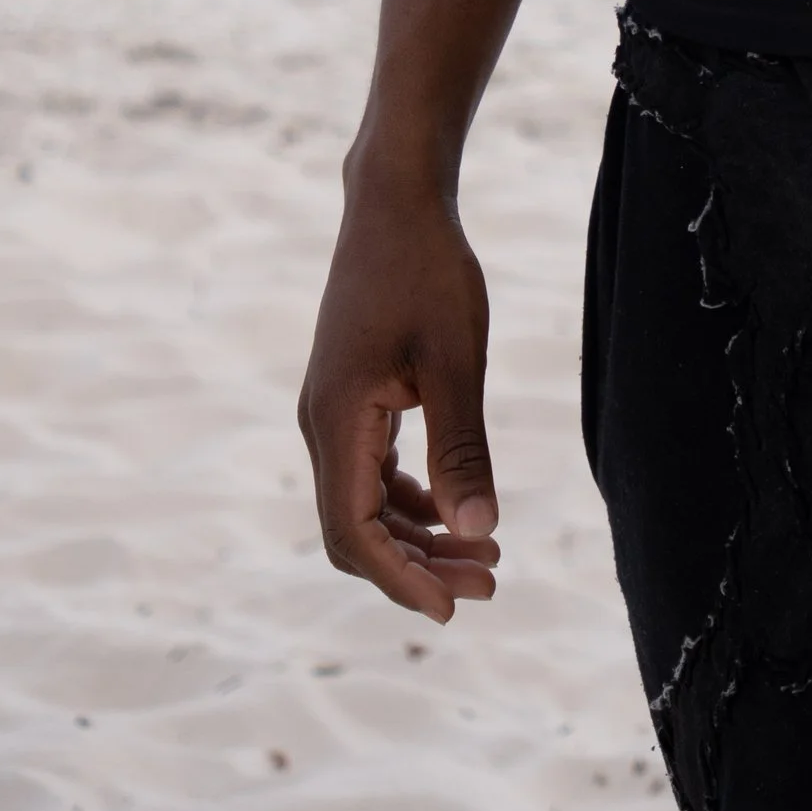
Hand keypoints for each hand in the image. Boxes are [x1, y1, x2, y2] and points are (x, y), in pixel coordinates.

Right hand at [297, 173, 503, 623]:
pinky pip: (370, 471)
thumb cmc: (429, 271)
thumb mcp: (457, 360)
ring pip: (364, 504)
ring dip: (418, 537)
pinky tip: (456, 508)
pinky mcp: (350, 396)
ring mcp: (332, 411)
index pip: (355, 533)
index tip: (455, 608)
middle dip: (417, 567)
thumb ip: (462, 448)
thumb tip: (478, 530)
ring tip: (486, 556)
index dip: (402, 580)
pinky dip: (410, 500)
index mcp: (337, 420)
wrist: (396, 202)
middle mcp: (321, 424)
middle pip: (356, 530)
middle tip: (490, 585)